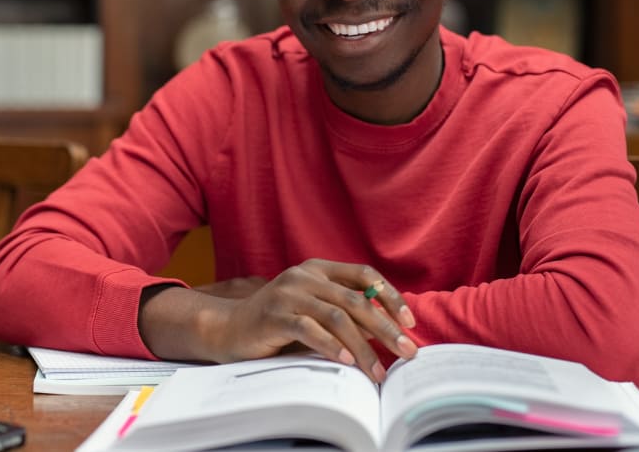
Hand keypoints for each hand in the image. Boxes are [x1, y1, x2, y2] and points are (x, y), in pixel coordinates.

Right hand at [140, 259, 416, 382]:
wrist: (229, 329)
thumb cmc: (278, 323)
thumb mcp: (314, 311)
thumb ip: (343, 313)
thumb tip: (387, 331)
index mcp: (318, 269)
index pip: (363, 274)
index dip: (390, 296)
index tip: (409, 322)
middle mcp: (304, 276)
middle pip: (355, 300)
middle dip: (386, 328)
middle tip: (407, 351)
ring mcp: (288, 294)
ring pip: (337, 317)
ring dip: (363, 347)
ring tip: (377, 370)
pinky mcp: (274, 315)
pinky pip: (309, 329)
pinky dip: (331, 345)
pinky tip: (346, 361)